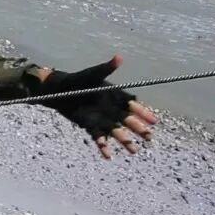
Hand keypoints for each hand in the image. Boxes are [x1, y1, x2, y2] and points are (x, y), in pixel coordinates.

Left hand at [36, 54, 156, 158]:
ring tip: (134, 151)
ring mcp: (103, 120)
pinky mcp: (91, 127)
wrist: (60, 91)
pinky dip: (103, 146)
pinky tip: (108, 156)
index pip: (134, 106)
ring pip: (117, 132)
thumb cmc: (78, 80)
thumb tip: (118, 57)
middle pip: (129, 122)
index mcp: (116, 96)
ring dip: (125, 141)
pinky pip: (98, 138)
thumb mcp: (92, 74)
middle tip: (149, 138)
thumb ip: (105, 68)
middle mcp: (113, 110)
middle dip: (139, 129)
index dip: (144, 113)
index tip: (154, 121)